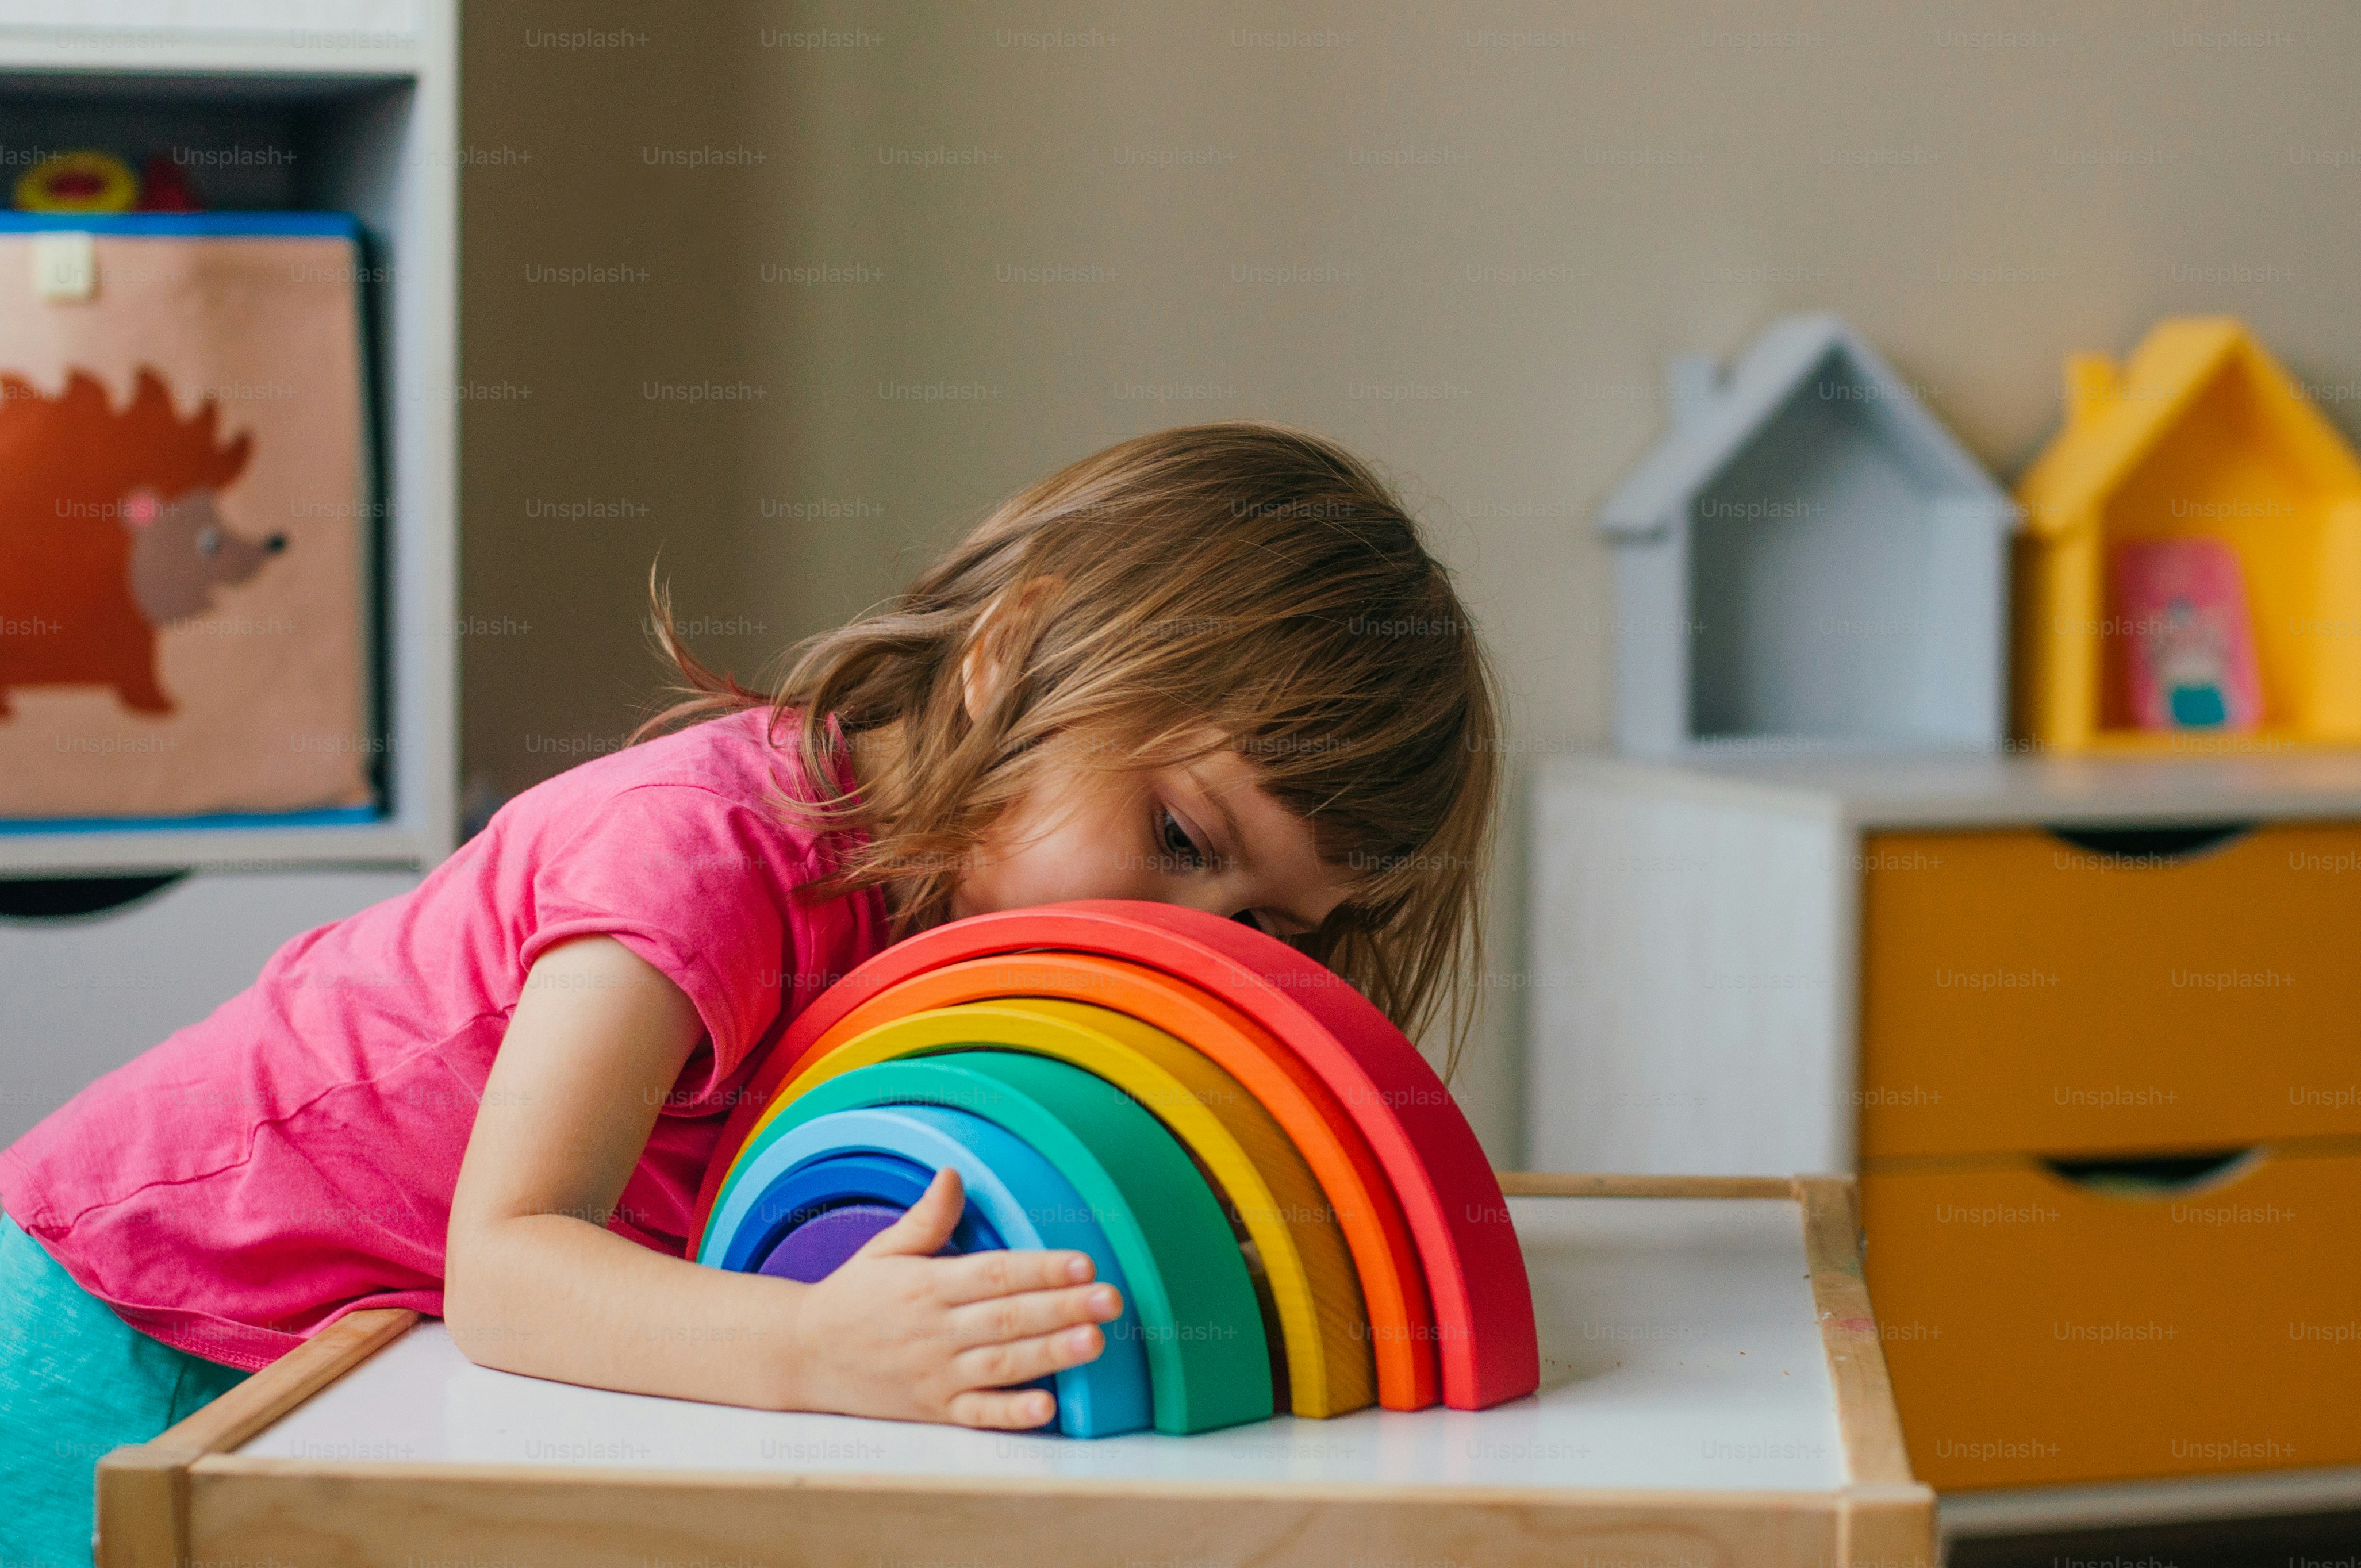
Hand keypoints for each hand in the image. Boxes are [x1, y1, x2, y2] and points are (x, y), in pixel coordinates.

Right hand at [781, 1168, 1124, 1428]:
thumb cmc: (853, 1297)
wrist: (804, 1356)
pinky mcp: (934, 1409)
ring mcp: (936, 1374)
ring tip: (1094, 1341)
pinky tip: (1048, 1406)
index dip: (1041, 1269)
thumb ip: (926, 1218)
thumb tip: (954, 1174)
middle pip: (1008, 1318)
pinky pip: (978, 1414)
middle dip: (1062, 1308)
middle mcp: (935, 1330)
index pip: (994, 1274)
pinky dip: (1012, 1413)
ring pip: (1002, 1365)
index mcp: (927, 1286)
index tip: (1083, 1263)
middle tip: (1110, 1299)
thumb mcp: (884, 1250)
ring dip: (1050, 1354)